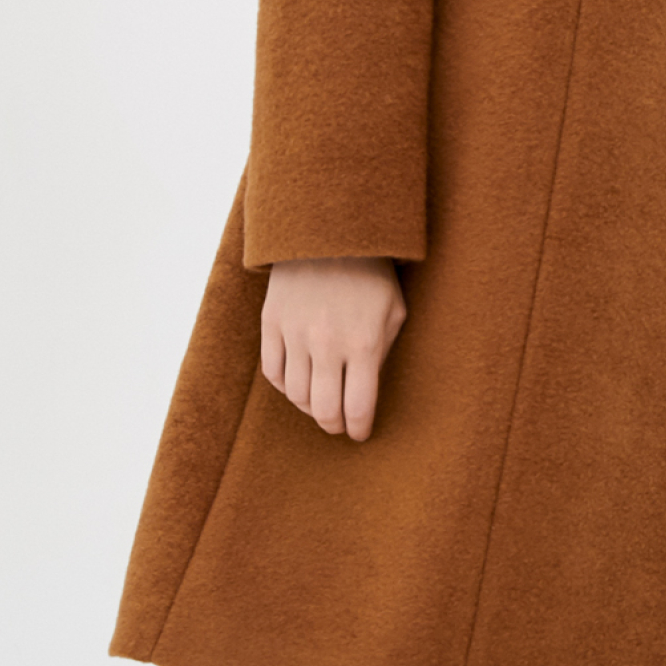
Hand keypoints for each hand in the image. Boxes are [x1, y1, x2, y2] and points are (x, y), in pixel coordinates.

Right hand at [261, 257, 406, 438]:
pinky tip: (299, 382)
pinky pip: (273, 372)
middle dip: (334, 424)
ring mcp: (294, 334)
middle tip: (339, 423)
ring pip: (296, 395)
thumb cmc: (371, 273)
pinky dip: (285, 385)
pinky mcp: (271, 323)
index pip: (358, 407)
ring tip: (321, 401)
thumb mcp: (393, 311)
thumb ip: (383, 352)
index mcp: (363, 344)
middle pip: (323, 410)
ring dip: (309, 407)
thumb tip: (366, 389)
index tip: (360, 434)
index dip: (358, 429)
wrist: (328, 230)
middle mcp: (326, 344)